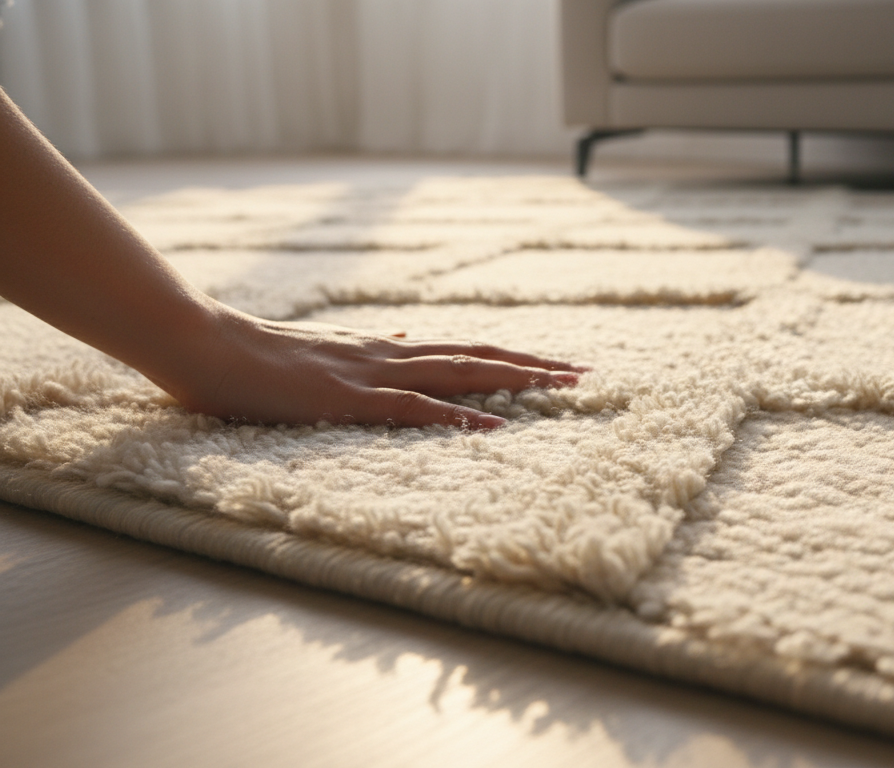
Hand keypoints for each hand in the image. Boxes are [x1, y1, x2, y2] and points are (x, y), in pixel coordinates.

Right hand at [159, 312, 585, 429]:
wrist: (206, 344)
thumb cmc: (259, 356)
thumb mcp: (328, 349)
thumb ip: (374, 347)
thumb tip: (411, 337)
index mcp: (385, 349)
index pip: (464, 351)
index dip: (513, 359)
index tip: (556, 366)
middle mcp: (389, 355)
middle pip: (477, 357)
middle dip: (533, 368)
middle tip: (584, 374)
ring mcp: (370, 375)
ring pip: (458, 374)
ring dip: (512, 381)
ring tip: (559, 387)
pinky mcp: (347, 399)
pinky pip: (412, 410)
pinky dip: (455, 419)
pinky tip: (491, 427)